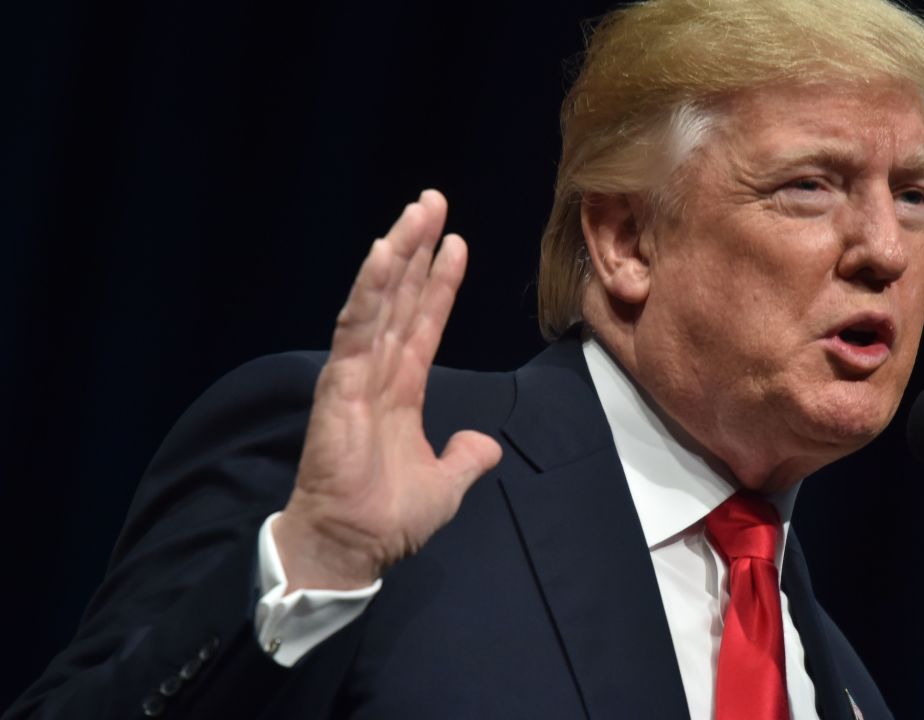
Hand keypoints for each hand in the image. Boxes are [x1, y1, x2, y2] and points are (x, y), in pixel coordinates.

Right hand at [273, 190, 502, 591]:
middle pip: (401, 297)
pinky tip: (383, 254)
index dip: (440, 283)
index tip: (457, 245)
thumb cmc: (388, 518)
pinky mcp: (340, 383)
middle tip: (433, 201)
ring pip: (380, 300)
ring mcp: (357, 374)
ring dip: (398, 254)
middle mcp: (378, 372)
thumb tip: (485, 445)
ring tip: (417, 211)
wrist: (353, 547)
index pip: (423, 322)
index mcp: (401, 390)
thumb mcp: (445, 484)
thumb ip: (465, 458)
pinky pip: (356, 328)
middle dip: (417, 248)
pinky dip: (369, 291)